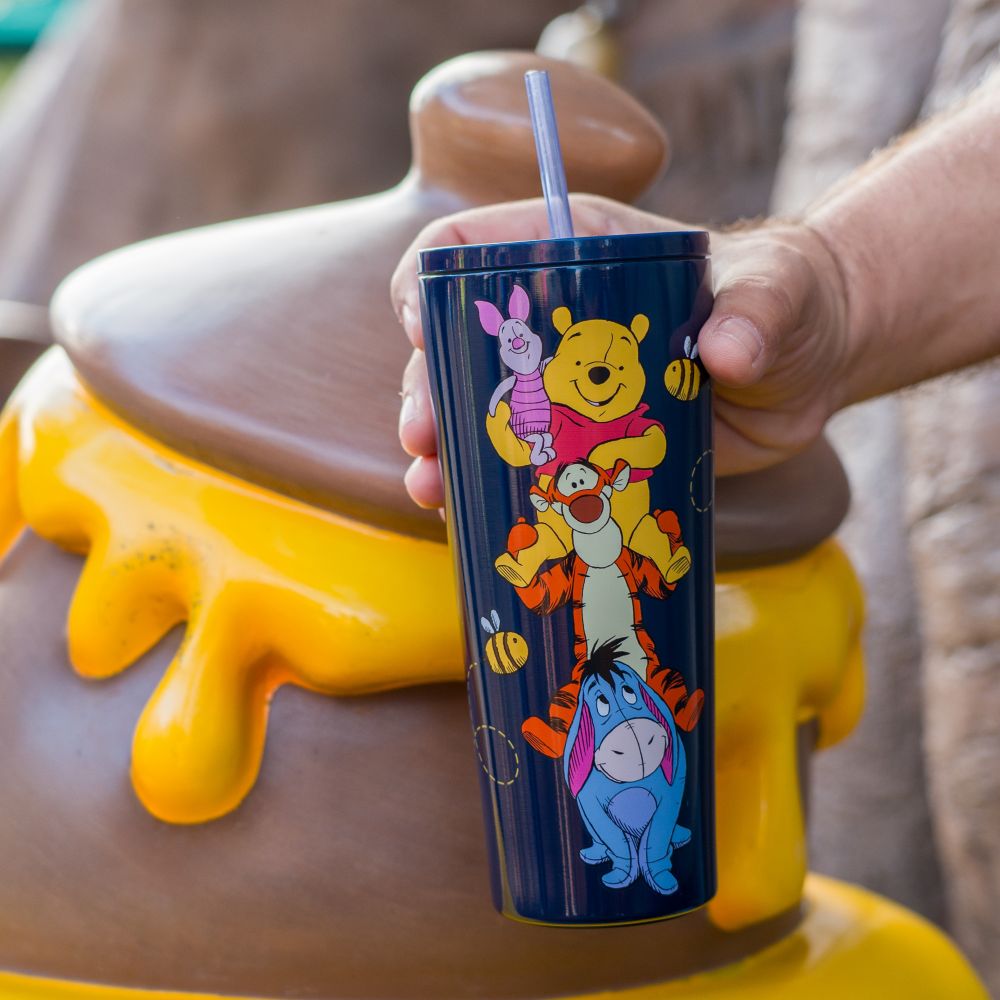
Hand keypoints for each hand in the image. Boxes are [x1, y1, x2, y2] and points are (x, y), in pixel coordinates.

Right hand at [391, 194, 849, 509]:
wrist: (810, 368)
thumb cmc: (789, 301)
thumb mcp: (776, 293)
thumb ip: (757, 309)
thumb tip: (726, 353)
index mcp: (576, 253)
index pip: (471, 246)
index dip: (429, 281)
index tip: (419, 328)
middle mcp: (553, 319)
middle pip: (457, 341)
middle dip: (425, 385)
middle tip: (422, 432)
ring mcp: (563, 384)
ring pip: (476, 407)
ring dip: (443, 445)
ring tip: (429, 484)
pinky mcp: (583, 440)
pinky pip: (519, 461)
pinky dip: (488, 485)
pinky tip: (463, 512)